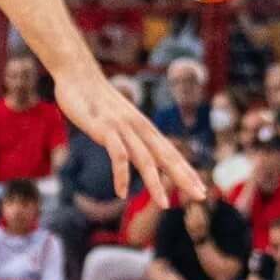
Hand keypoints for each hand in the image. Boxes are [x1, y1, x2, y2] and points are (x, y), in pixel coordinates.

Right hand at [54, 70, 205, 208]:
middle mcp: (139, 128)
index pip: (171, 152)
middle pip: (167, 156)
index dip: (187, 171)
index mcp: (144, 128)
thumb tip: (134, 154)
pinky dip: (121, 176)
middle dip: (185, 177)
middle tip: (201, 195)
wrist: (78, 74)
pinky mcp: (106, 129)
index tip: (201, 188)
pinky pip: (118, 156)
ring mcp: (123, 128)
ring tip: (165, 204)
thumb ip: (127, 137)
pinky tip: (121, 193)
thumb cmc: (95, 99)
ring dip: (156, 183)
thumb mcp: (117, 120)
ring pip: (146, 159)